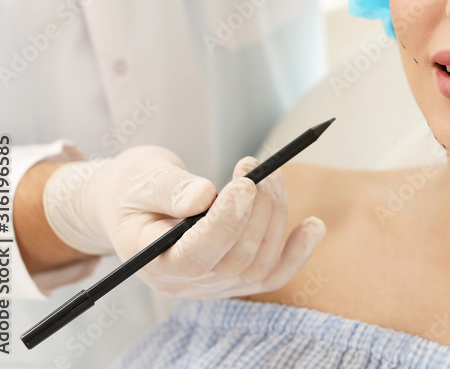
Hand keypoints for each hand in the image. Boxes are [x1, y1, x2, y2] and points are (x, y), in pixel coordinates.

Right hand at [42, 146, 325, 297]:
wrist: (136, 200)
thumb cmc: (134, 186)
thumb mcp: (140, 178)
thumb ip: (167, 189)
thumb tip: (202, 198)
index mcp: (153, 262)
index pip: (197, 257)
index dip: (227, 222)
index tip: (244, 183)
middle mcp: (186, 284)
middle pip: (237, 258)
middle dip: (257, 208)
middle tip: (256, 165)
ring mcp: (214, 285)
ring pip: (260, 261)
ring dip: (275, 213)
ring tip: (270, 173)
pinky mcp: (236, 275)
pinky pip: (274, 274)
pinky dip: (298, 252)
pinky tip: (314, 225)